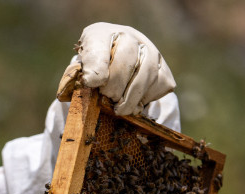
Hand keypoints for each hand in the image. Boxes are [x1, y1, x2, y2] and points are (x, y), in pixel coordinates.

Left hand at [57, 22, 175, 115]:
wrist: (117, 66)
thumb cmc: (94, 71)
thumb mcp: (81, 70)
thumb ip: (83, 76)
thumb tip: (92, 83)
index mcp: (99, 34)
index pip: (99, 46)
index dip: (96, 66)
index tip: (92, 83)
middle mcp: (128, 36)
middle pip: (126, 60)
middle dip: (114, 86)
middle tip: (107, 98)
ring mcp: (149, 49)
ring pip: (146, 74)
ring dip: (131, 97)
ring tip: (120, 109)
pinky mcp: (162, 67)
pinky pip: (159, 84)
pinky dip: (147, 99)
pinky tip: (134, 102)